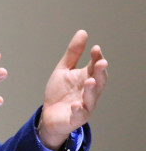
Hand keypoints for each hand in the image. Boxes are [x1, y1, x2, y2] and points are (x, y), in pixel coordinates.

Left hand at [38, 30, 107, 149]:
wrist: (49, 114)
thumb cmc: (60, 92)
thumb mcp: (64, 70)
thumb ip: (73, 53)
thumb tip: (82, 32)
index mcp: (86, 78)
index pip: (95, 67)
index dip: (97, 58)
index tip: (95, 48)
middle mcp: (89, 92)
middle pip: (98, 82)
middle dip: (100, 73)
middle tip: (101, 62)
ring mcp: (84, 105)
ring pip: (91, 98)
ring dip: (91, 90)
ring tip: (90, 80)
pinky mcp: (75, 118)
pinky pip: (79, 114)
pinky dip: (78, 110)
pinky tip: (75, 105)